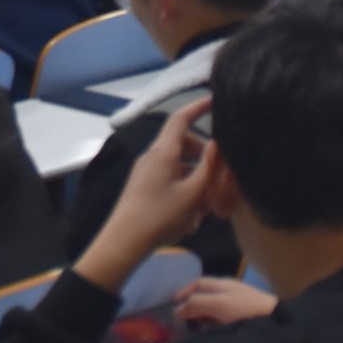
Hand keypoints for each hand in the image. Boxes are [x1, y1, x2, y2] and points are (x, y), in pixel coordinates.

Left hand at [74, 100, 216, 291]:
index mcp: (163, 152)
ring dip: (195, 178)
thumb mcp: (192, 194)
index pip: (180, 119)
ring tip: (209, 204)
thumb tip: (218, 143)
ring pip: (177, 165)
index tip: (215, 100)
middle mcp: (152, 157)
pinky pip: (169, 180)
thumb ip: (208, 168)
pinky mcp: (143, 188)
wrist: (124, 242)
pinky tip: (193, 217)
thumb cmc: (160, 216)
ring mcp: (145, 173)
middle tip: (219, 174)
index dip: (197, 107)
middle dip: (203, 155)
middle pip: (182, 144)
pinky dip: (184, 190)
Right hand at [174, 278, 275, 326]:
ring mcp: (239, 304)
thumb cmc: (246, 311)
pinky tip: (214, 335)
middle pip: (206, 295)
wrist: (276, 323)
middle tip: (183, 323)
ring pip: (215, 308)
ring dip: (204, 317)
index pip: (198, 283)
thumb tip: (177, 309)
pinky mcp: (246, 318)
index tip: (173, 307)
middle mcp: (230, 291)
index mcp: (222, 284)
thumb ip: (197, 304)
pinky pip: (224, 319)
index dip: (184, 293)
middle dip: (193, 306)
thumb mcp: (219, 305)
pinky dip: (215, 325)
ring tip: (197, 331)